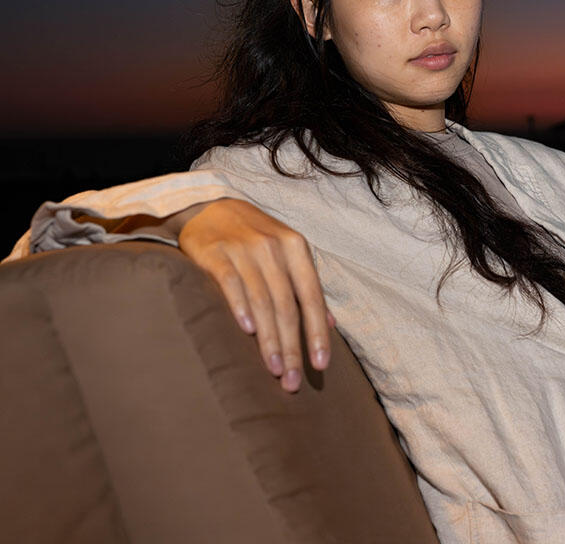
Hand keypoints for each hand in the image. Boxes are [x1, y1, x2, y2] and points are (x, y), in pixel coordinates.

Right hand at [171, 198, 333, 392]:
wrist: (211, 205)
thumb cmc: (255, 237)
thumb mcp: (287, 253)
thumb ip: (306, 287)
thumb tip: (329, 326)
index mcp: (297, 249)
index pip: (312, 298)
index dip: (317, 334)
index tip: (320, 366)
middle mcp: (274, 249)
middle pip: (288, 307)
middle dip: (293, 348)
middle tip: (293, 382)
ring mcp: (244, 249)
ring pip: (263, 302)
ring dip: (270, 340)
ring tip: (275, 369)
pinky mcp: (215, 253)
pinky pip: (231, 284)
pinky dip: (240, 308)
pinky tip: (247, 332)